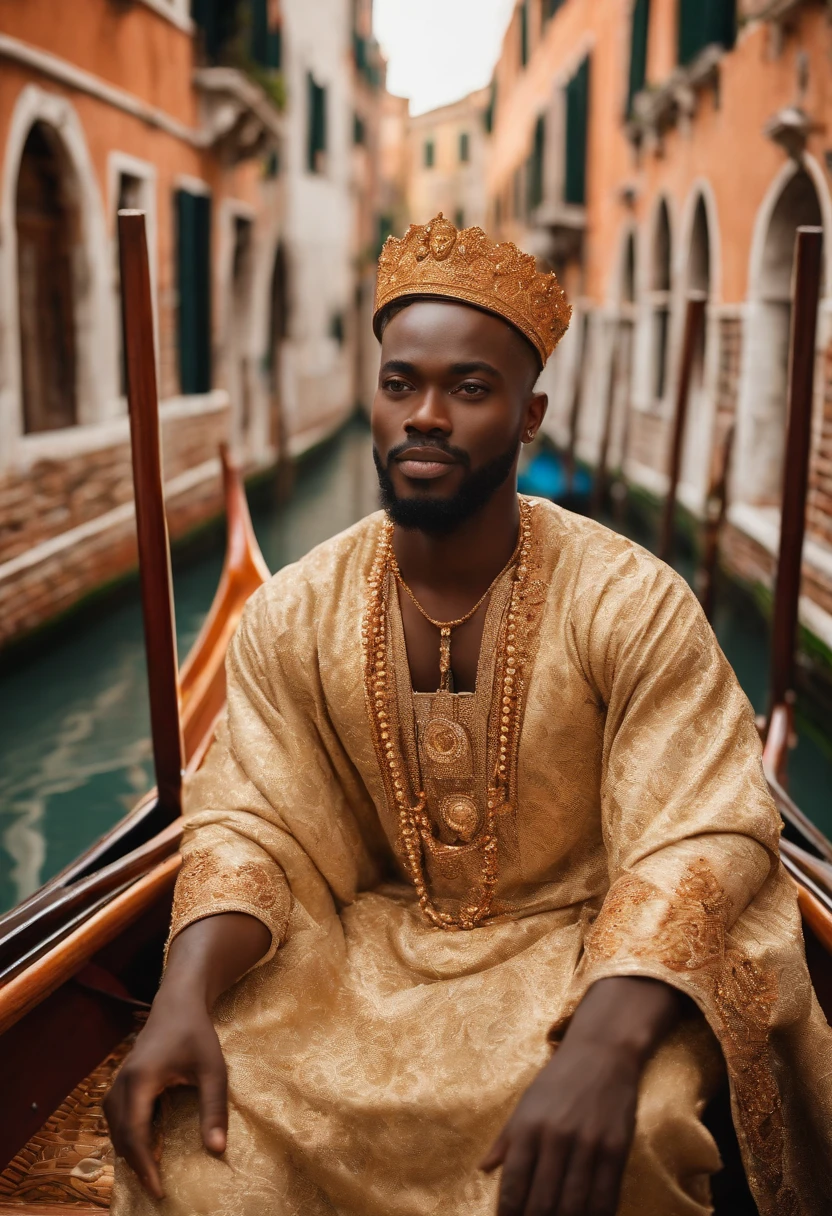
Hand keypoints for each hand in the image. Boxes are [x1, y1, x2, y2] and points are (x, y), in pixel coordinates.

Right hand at [104, 983, 227, 1198]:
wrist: (178, 1001)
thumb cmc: (197, 1033)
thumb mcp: (213, 1070)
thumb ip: (214, 1109)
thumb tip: (217, 1150)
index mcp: (141, 1080)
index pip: (137, 1134)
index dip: (145, 1166)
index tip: (158, 1191)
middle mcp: (122, 1082)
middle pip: (121, 1134)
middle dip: (136, 1164)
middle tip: (155, 1188)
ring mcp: (119, 1078)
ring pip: (114, 1124)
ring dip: (128, 1149)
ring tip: (148, 1171)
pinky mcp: (122, 1077)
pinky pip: (115, 1113)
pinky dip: (126, 1132)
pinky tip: (142, 1142)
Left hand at [481, 976, 681, 1215]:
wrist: (603, 1052)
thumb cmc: (559, 1078)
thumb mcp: (526, 1103)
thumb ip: (506, 1139)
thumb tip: (483, 1169)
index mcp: (528, 1126)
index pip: (513, 1185)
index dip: (508, 1214)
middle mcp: (556, 1137)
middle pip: (542, 1202)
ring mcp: (589, 1145)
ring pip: (574, 1206)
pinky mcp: (616, 1149)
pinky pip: (605, 1197)